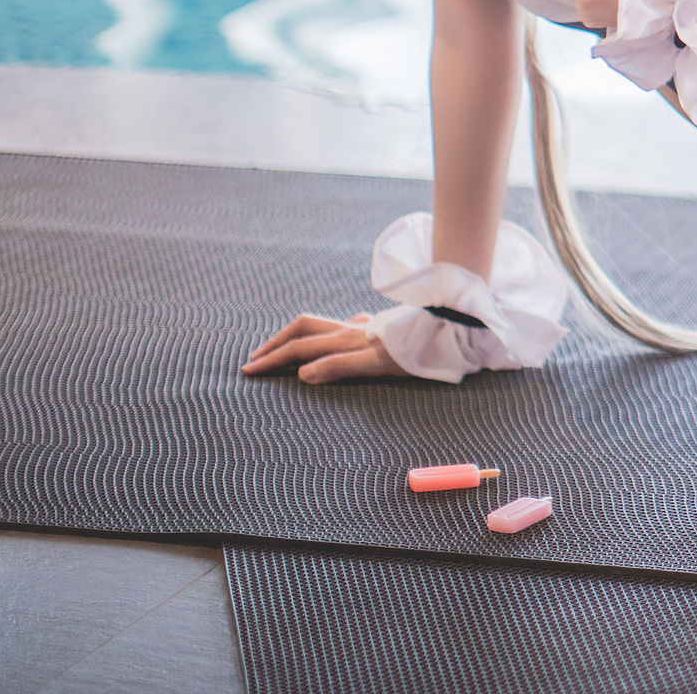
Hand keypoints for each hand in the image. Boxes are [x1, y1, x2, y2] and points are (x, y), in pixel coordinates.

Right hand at [243, 312, 409, 383]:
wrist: (448, 331)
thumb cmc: (415, 353)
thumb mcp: (376, 364)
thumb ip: (339, 366)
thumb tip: (302, 373)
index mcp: (345, 338)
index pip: (299, 348)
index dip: (272, 359)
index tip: (248, 371)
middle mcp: (351, 328)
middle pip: (303, 329)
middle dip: (276, 343)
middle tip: (255, 358)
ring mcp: (365, 325)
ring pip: (321, 324)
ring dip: (296, 334)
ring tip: (282, 345)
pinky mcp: (379, 326)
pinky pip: (344, 326)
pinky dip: (326, 332)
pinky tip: (332, 337)